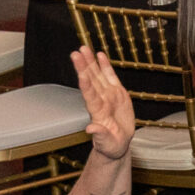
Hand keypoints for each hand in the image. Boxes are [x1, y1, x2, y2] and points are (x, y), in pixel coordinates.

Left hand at [68, 45, 137, 162]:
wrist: (118, 143)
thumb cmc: (111, 145)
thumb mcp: (106, 143)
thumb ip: (100, 135)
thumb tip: (90, 128)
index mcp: (98, 113)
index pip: (90, 96)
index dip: (86, 84)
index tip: (81, 74)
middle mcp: (101, 100)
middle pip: (91, 81)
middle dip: (84, 67)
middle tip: (77, 53)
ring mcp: (108, 95)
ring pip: (98, 75)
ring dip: (91, 62)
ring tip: (84, 48)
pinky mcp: (117, 93)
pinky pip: (110, 77)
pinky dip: (105, 66)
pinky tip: (100, 55)